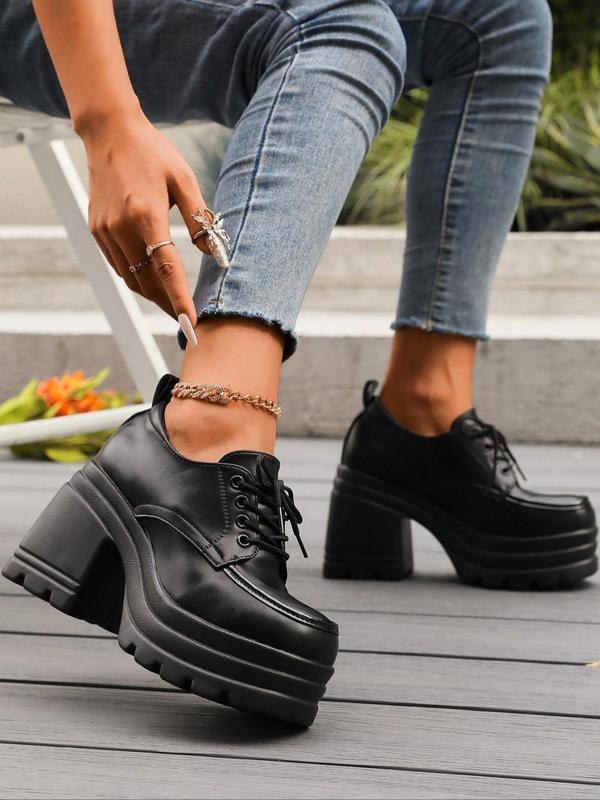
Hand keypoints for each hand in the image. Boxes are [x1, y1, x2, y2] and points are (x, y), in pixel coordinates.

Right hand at [82, 110, 211, 322]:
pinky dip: (136, 278)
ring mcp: (105, 231)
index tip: (191, 323)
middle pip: (147, 281)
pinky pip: (119, 266)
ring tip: (172, 305)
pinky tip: (152, 281)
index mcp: (146, 215)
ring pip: (131, 278)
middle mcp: (122, 228)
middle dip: (168, 304)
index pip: (167, 269)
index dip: (179, 299)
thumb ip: (200, 219)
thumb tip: (215, 254)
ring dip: (152, 295)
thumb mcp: (184, 180)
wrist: (110, 133)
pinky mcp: (97, 231)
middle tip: (187, 320)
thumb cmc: (153, 153)